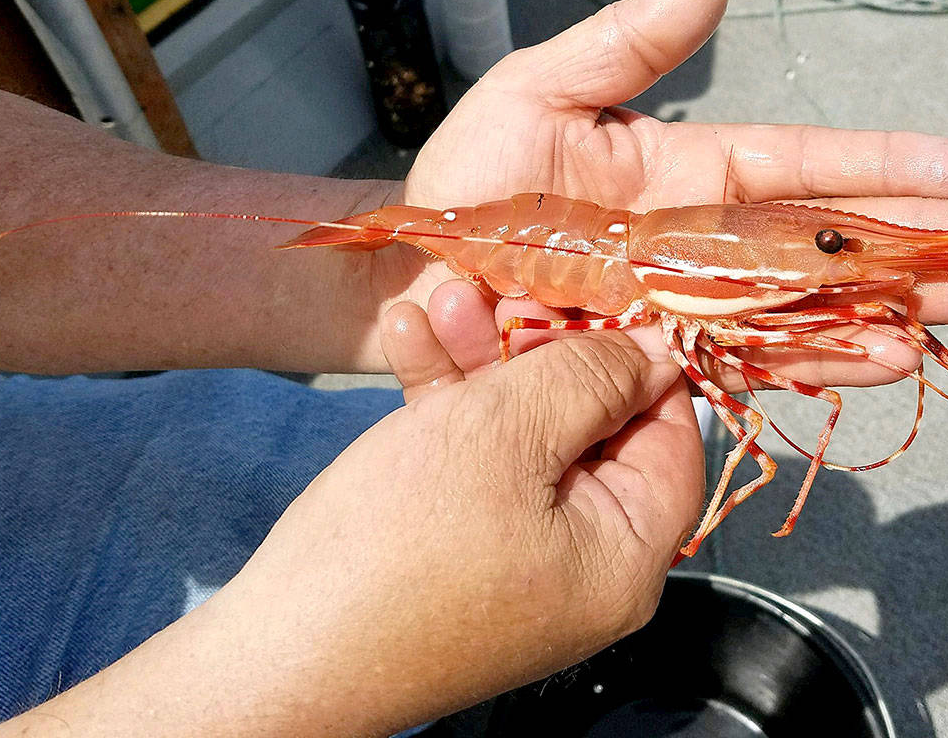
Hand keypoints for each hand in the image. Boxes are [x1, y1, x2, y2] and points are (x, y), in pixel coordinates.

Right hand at [204, 334, 699, 735]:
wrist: (275, 656)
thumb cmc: (397, 547)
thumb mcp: (505, 431)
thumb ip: (590, 377)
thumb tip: (654, 351)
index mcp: (626, 552)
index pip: (672, 434)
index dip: (640, 358)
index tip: (600, 295)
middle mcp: (585, 562)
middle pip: (589, 428)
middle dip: (538, 346)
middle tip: (502, 291)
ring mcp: (519, 558)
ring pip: (522, 436)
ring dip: (481, 363)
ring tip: (439, 301)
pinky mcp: (459, 552)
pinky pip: (473, 464)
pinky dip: (446, 405)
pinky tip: (408, 342)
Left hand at [370, 0, 947, 390]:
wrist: (416, 277)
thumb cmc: (467, 183)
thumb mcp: (540, 90)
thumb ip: (627, 44)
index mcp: (687, 171)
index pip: (803, 168)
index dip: (882, 167)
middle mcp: (704, 241)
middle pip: (829, 245)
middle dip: (916, 250)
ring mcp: (692, 305)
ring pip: (810, 308)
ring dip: (891, 311)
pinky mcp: (670, 359)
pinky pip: (755, 363)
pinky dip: (819, 364)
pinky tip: (885, 362)